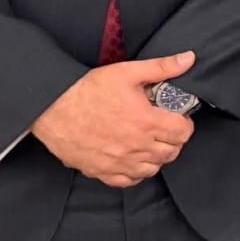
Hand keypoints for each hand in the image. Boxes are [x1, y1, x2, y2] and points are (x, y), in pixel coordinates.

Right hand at [30, 51, 197, 186]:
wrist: (51, 107)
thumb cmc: (87, 90)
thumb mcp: (127, 72)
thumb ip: (161, 67)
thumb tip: (188, 59)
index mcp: (146, 122)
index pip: (183, 133)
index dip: (184, 124)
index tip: (178, 118)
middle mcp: (134, 146)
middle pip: (171, 152)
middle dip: (173, 140)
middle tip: (165, 128)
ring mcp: (117, 162)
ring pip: (152, 169)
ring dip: (156, 157)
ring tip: (150, 142)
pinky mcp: (100, 171)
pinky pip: (128, 181)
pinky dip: (135, 172)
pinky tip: (132, 158)